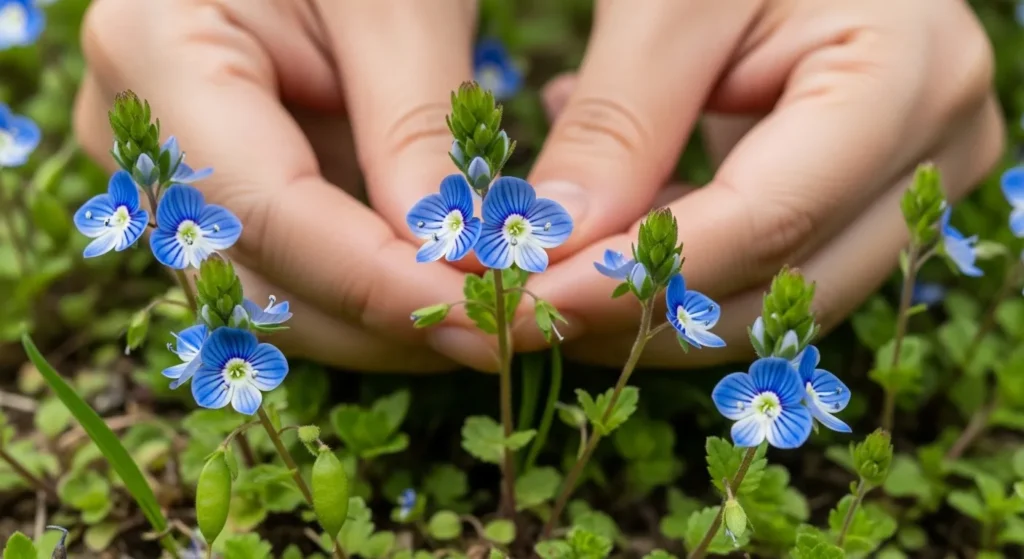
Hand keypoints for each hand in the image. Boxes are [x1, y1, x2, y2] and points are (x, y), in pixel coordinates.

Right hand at [74, 0, 480, 371]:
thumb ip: (419, 126)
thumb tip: (455, 262)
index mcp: (156, 49)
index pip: (268, 211)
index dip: (382, 284)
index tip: (491, 318)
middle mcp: (145, 131)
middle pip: (267, 277)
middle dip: (395, 322)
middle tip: (513, 331)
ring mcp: (185, 171)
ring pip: (287, 294)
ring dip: (396, 323)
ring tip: (499, 317)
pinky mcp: (237, 190)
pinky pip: (308, 271)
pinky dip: (387, 293)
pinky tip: (461, 293)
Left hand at [433, 0, 1004, 368]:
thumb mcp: (670, 1)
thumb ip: (615, 125)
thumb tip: (551, 248)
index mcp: (903, 81)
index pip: (765, 224)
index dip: (639, 281)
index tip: (528, 305)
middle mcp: (932, 147)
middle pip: (778, 285)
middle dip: (639, 313)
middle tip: (524, 309)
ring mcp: (909, 175)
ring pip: (773, 291)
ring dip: (652, 295)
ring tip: (555, 253)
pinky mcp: (867, 187)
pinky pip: (770, 256)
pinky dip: (678, 256)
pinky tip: (612, 212)